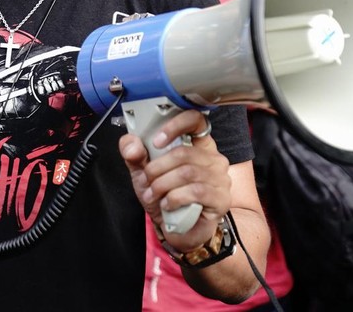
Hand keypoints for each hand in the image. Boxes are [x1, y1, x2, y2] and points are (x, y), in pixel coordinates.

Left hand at [119, 110, 231, 252]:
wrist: (179, 231)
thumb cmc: (166, 198)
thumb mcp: (143, 174)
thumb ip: (134, 155)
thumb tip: (131, 144)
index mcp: (197, 144)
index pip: (195, 120)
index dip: (176, 125)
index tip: (156, 141)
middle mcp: (213, 158)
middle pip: (184, 152)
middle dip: (158, 168)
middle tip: (148, 180)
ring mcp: (220, 178)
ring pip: (187, 173)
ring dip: (163, 185)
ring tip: (153, 195)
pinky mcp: (221, 198)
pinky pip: (196, 192)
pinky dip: (174, 198)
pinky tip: (167, 204)